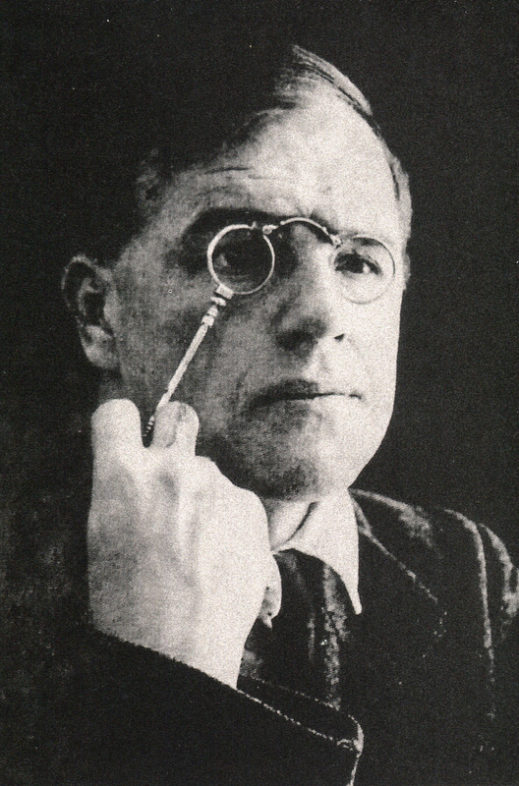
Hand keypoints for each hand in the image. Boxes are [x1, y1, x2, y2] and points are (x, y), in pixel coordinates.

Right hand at [88, 399, 271, 685]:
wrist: (178, 652)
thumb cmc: (126, 605)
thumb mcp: (99, 536)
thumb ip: (121, 487)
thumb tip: (137, 466)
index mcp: (122, 474)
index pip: (117, 412)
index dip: (122, 427)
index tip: (128, 442)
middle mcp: (172, 467)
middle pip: (178, 417)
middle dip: (172, 436)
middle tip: (171, 478)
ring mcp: (216, 484)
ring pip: (208, 468)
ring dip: (203, 492)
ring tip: (197, 546)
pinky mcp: (249, 506)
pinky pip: (235, 497)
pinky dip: (229, 517)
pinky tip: (220, 556)